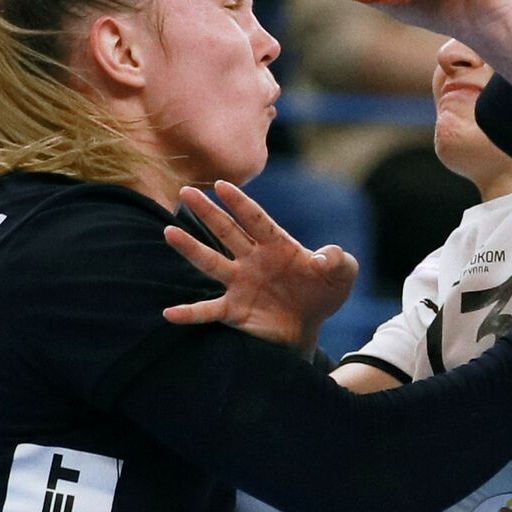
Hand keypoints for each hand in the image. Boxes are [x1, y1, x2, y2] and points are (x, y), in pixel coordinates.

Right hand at [162, 181, 357, 350]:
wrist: (311, 326)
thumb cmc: (323, 293)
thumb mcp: (343, 274)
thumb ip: (339, 261)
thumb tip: (324, 257)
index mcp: (277, 244)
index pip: (256, 218)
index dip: (240, 202)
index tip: (221, 185)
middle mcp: (252, 259)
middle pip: (227, 231)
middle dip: (208, 212)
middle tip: (186, 191)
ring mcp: (240, 283)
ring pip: (211, 262)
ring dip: (190, 248)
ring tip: (169, 232)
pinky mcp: (235, 310)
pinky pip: (208, 310)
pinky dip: (189, 313)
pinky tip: (169, 313)